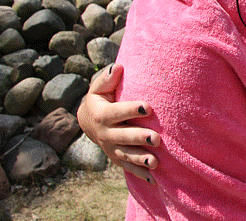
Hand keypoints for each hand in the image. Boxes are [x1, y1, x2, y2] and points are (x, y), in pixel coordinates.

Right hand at [77, 64, 160, 182]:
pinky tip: (154, 179)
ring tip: (156, 162)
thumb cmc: (101, 98)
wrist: (88, 121)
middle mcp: (106, 134)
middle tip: (156, 138)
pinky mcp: (118, 158)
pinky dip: (140, 174)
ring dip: (141, 159)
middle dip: (139, 138)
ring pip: (127, 155)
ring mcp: (112, 148)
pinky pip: (128, 167)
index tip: (148, 106)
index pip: (117, 112)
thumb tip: (118, 67)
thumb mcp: (99, 88)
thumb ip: (108, 79)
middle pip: (123, 137)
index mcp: (102, 114)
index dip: (132, 109)